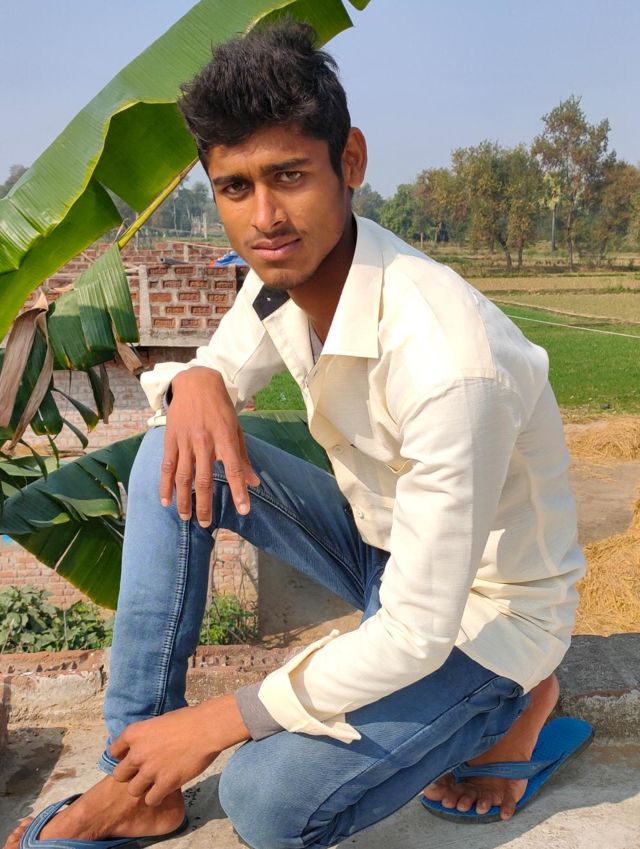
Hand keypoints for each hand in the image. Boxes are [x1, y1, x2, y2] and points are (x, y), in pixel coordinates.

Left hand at [111, 695, 249, 805]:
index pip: (113, 751)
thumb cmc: (188, 719)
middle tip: (143, 774)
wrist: (207, 728)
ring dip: (142, 789)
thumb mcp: (159, 721)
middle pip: (119, 775)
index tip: (132, 758)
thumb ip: (147, 736)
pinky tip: (165, 791)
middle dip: (130, 776)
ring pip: (133, 790)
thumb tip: (146, 744)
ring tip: (154, 784)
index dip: (123, 757)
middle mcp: (137, 753)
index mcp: (134, 733)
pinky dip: (157, 798)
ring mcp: (150, 770)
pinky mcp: (164, 783)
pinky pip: (150, 800)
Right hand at [160, 367, 259, 525]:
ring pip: (182, 476)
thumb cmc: (221, 408)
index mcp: (225, 437)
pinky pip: (166, 466)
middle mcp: (204, 440)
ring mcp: (185, 440)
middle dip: (205, 504)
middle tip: (205, 524)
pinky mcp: (171, 438)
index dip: (239, 491)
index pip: (234, 470)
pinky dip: (165, 485)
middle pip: (204, 479)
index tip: (244, 510)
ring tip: (186, 518)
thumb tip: (255, 483)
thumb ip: (243, 457)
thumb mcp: (237, 429)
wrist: (196, 382)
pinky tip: (165, 501)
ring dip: (184, 499)